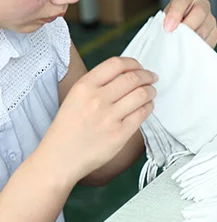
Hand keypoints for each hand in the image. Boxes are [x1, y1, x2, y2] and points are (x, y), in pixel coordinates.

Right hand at [41, 57, 157, 182]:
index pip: (116, 64)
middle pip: (133, 78)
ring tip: (151, 92)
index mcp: (84, 86)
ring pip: (141, 95)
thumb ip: (97, 85)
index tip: (140, 67)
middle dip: (147, 76)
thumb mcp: (75, 98)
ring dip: (151, 91)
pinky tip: (147, 107)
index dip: (133, 63)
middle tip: (152, 78)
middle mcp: (97, 99)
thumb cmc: (68, 129)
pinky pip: (142, 114)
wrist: (60, 158)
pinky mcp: (119, 134)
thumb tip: (126, 74)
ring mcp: (109, 117)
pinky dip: (149, 107)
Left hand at [163, 0, 216, 47]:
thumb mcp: (164, 19)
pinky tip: (189, 47)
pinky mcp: (214, 34)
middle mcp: (201, 4)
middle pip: (200, 12)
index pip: (182, 0)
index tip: (168, 28)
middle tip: (177, 37)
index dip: (175, 14)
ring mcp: (210, 19)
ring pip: (204, 30)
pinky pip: (207, 41)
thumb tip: (168, 32)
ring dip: (191, 39)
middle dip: (188, 26)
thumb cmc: (170, 23)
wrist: (180, 31)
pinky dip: (197, 46)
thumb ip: (165, 22)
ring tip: (180, 45)